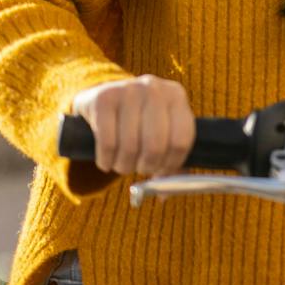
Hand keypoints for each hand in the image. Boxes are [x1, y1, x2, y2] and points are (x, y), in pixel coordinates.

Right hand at [70, 75, 194, 179]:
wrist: (102, 98)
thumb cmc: (138, 121)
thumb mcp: (160, 131)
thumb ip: (170, 161)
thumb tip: (165, 195)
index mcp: (176, 96)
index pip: (182, 140)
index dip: (171, 164)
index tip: (160, 172)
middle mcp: (155, 89)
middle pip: (156, 145)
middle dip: (146, 166)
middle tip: (139, 170)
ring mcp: (128, 90)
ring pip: (130, 146)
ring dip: (124, 166)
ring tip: (122, 165)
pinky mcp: (103, 98)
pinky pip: (107, 142)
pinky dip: (106, 160)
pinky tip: (106, 161)